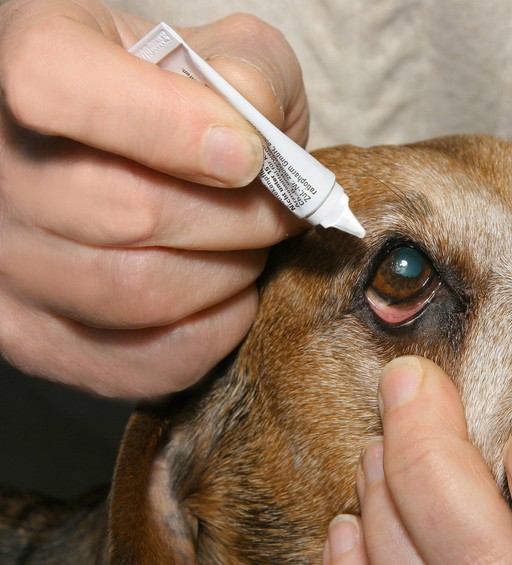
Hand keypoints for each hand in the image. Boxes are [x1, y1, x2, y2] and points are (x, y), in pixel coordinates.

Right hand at [0, 0, 307, 396]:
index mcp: (23, 58)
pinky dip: (211, 333)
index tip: (247, 153)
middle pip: (128, 212)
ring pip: (136, 293)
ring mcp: (2, 260)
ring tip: (247, 245)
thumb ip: (249, 71)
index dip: (173, 128)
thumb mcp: (218, 50)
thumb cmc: (174, 96)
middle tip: (280, 210)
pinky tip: (226, 294)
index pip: (61, 89)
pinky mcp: (31, 335)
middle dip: (241, 218)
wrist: (124, 149)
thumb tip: (256, 139)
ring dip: (228, 274)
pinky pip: (138, 361)